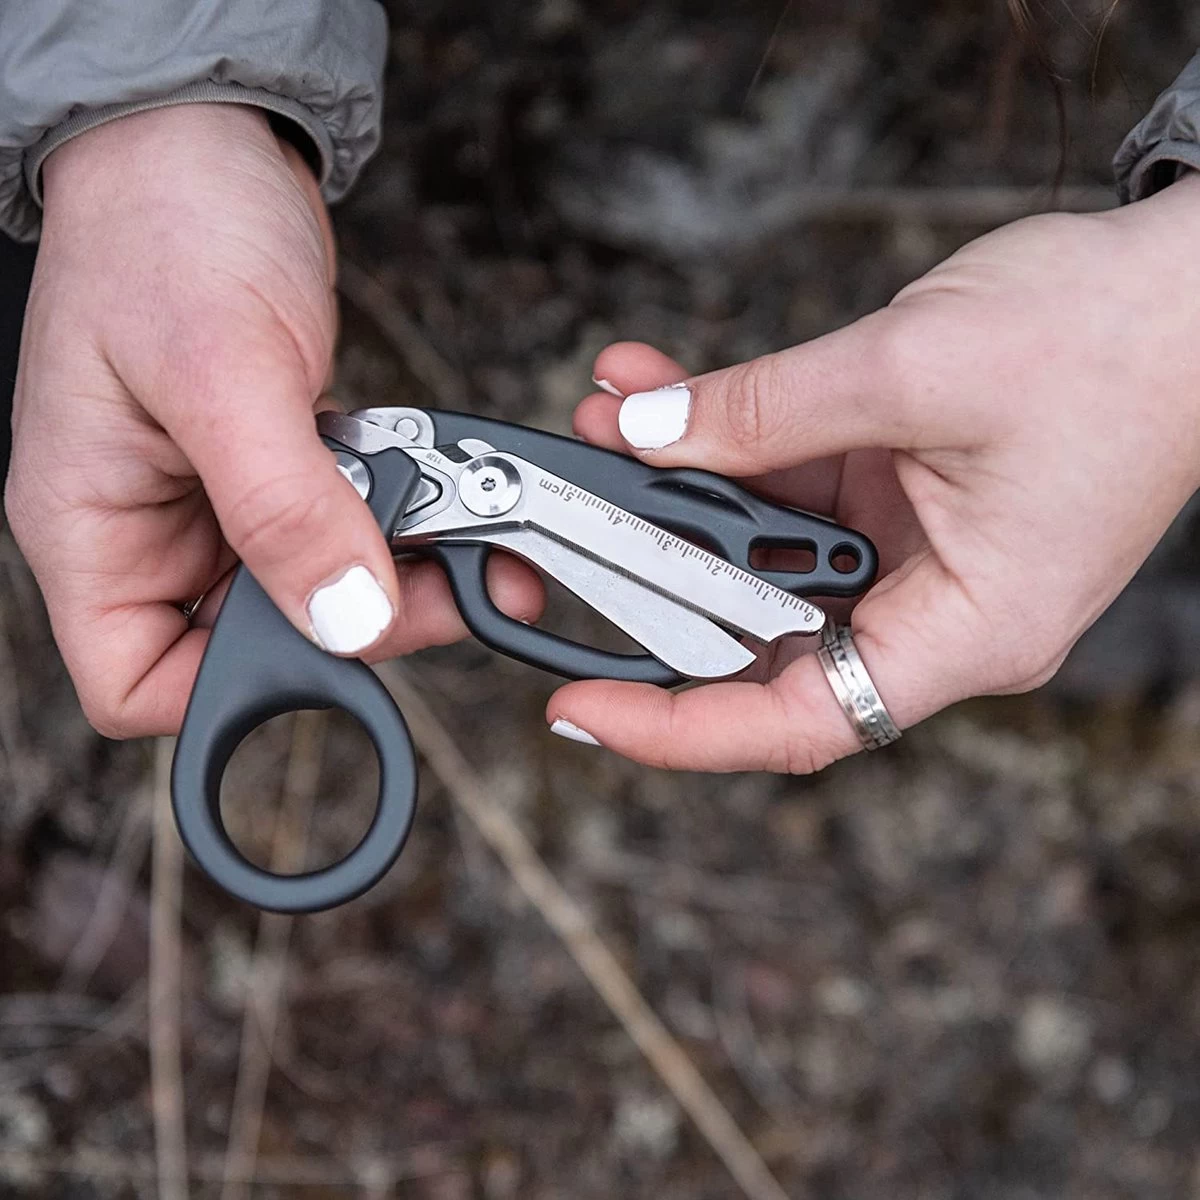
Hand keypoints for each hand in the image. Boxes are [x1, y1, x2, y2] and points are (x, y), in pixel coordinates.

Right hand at [5, 104, 537, 737]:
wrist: (206, 144)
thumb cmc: (169, 225)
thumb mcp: (223, 371)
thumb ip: (283, 504)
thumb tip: (343, 618)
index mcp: (92, 526)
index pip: (135, 682)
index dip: (232, 693)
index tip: (332, 645)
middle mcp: (151, 531)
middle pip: (251, 645)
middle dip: (351, 623)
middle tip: (437, 583)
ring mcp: (217, 504)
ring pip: (312, 590)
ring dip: (394, 574)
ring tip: (462, 535)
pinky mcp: (275, 470)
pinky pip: (342, 529)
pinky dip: (397, 524)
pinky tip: (440, 500)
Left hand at [553, 177, 1199, 771]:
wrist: (1199, 286)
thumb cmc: (1116, 343)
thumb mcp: (912, 370)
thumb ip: (765, 411)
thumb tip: (648, 435)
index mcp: (968, 631)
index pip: (799, 723)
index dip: (679, 730)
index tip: (586, 708)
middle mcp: (938, 611)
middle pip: (766, 635)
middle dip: (660, 568)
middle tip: (577, 518)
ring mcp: (918, 554)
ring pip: (769, 552)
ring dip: (686, 485)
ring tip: (613, 415)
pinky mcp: (904, 497)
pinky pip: (795, 489)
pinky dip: (733, 442)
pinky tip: (668, 390)